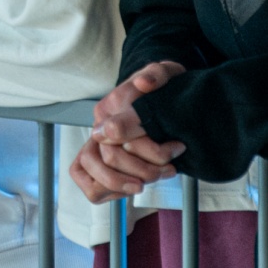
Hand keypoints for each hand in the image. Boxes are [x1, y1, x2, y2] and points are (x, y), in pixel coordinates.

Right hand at [70, 60, 188, 203]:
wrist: (155, 94)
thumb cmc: (160, 87)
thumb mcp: (165, 73)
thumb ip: (155, 74)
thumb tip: (143, 83)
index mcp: (109, 107)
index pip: (116, 134)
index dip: (149, 151)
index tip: (174, 153)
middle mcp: (97, 127)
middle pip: (110, 159)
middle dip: (144, 171)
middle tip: (169, 171)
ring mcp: (93, 147)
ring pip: (97, 181)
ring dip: (126, 187)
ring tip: (153, 181)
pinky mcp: (95, 163)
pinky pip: (93, 190)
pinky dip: (114, 194)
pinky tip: (136, 185)